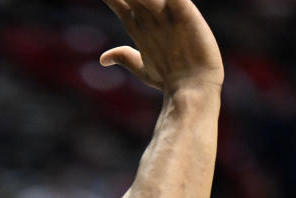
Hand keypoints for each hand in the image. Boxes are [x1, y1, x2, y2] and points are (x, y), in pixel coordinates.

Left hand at [100, 0, 222, 94]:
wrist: (192, 89)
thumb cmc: (169, 79)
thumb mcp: (144, 68)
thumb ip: (125, 57)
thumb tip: (103, 59)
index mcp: (138, 24)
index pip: (118, 2)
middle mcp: (151, 14)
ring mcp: (167, 12)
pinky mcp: (184, 11)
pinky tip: (156, 2)